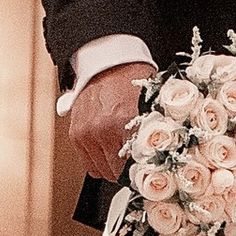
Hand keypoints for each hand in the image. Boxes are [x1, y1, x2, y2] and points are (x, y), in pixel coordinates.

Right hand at [65, 61, 146, 187]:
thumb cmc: (131, 82)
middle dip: (128, 171)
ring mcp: (86, 134)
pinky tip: (109, 151)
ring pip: (101, 171)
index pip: (135, 165)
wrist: (107, 64)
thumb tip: (160, 158)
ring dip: (112, 167)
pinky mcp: (76, 135)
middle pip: (117, 172)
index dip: (143, 171)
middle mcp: (102, 131)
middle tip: (137, 164)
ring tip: (122, 156)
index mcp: (123, 123)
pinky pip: (89, 164)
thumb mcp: (149, 105)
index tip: (149, 171)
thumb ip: (151, 133)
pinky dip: (99, 161)